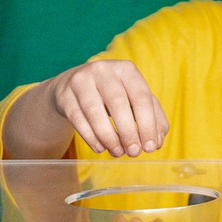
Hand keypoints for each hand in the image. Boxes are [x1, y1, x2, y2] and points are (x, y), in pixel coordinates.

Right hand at [48, 59, 168, 157]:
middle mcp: (103, 70)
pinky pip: (77, 119)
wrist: (74, 86)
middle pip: (118, 104)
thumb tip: (156, 142)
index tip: (150, 147)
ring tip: (118, 153)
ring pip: (95, 112)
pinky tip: (100, 148)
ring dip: (109, 137)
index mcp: (126, 69)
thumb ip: (152, 117)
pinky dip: (90, 137)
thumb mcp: (135, 99)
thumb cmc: (113, 95)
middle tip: (134, 152)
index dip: (148, 124)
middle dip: (128, 132)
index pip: (141, 97)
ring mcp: (80, 81)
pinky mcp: (64, 95)